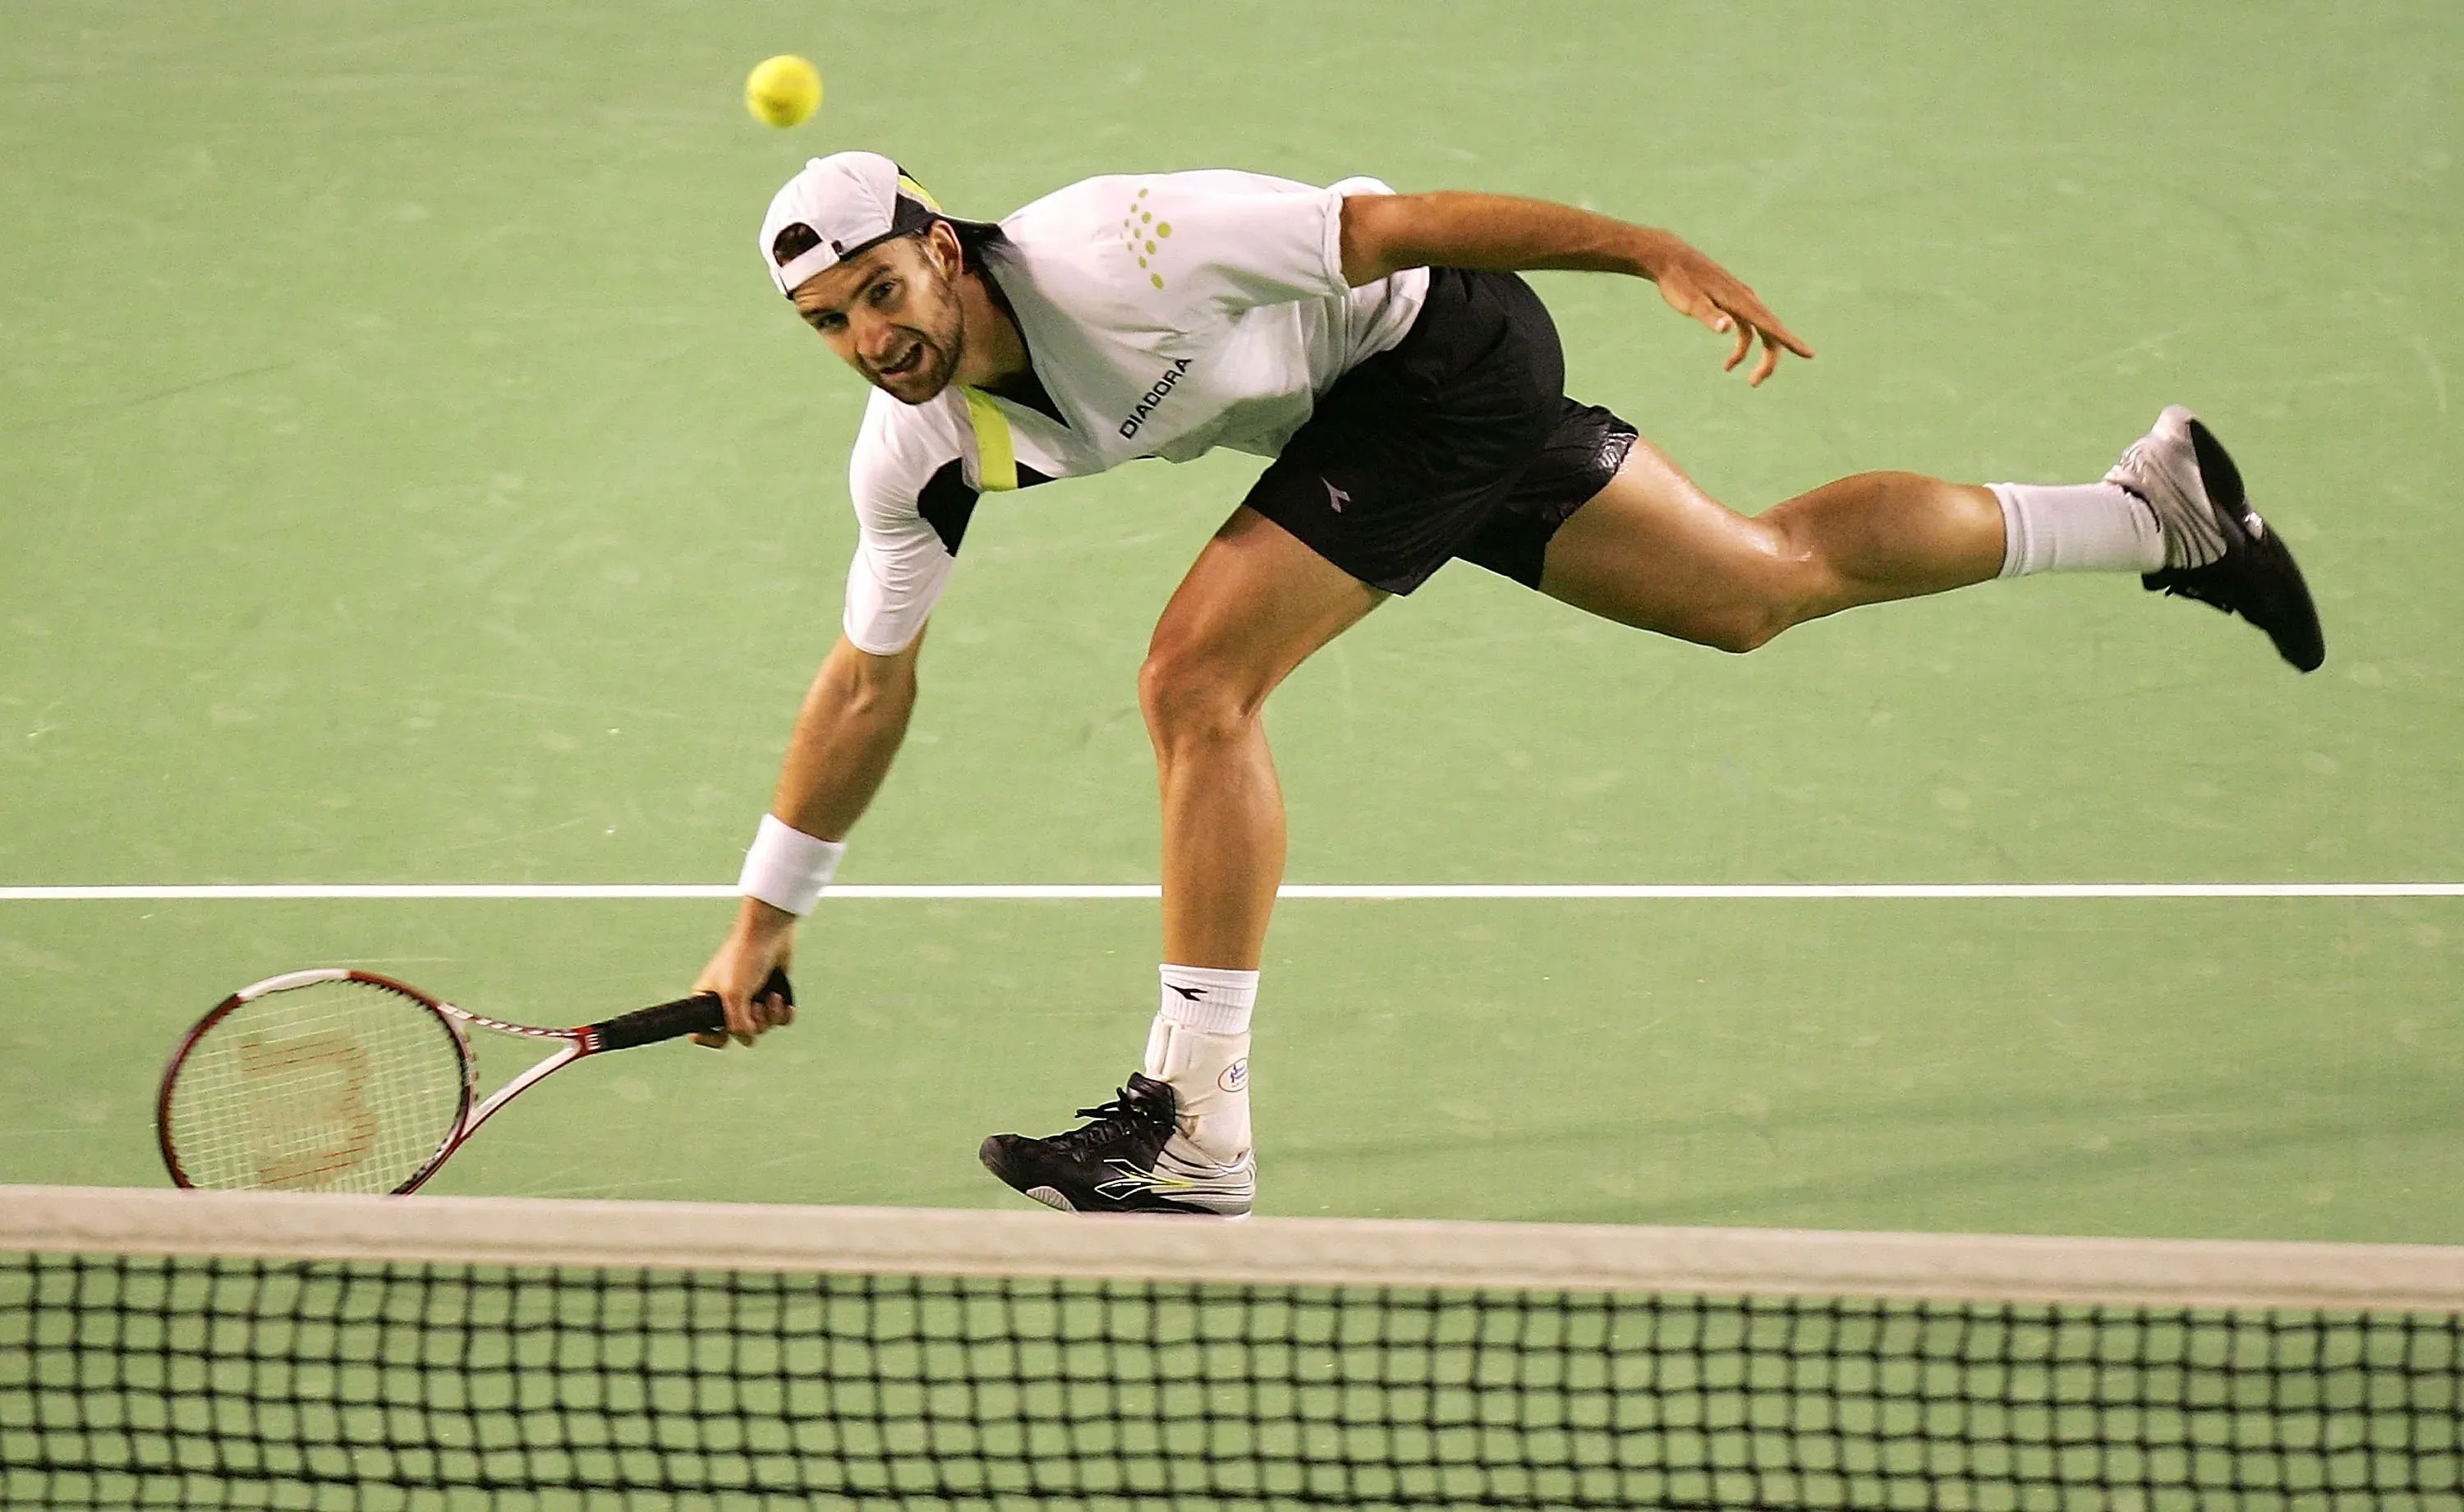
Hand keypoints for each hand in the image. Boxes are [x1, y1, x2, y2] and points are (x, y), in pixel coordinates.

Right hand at [689, 899, 798, 1047]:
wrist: (770, 932)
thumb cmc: (744, 958)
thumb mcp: (734, 995)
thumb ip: (737, 1024)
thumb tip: (748, 1039)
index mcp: (706, 999)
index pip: (701, 1032)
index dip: (710, 1039)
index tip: (723, 1035)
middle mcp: (726, 1002)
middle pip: (739, 1034)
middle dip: (752, 1024)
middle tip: (756, 1005)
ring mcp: (750, 999)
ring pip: (762, 1028)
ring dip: (770, 1016)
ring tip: (772, 997)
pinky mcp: (771, 995)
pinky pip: (779, 1020)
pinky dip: (783, 1015)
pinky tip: (785, 1004)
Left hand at [1645, 238, 1813, 386]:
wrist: (1669, 259)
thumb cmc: (1678, 282)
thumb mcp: (1690, 302)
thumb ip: (1709, 315)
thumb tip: (1727, 328)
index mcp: (1741, 302)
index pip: (1772, 326)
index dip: (1791, 342)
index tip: (1810, 354)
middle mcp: (1746, 300)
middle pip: (1770, 333)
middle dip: (1768, 360)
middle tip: (1754, 383)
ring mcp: (1740, 301)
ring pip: (1760, 332)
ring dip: (1754, 356)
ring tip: (1733, 373)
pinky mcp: (1731, 303)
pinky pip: (1747, 328)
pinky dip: (1742, 347)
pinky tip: (1729, 364)